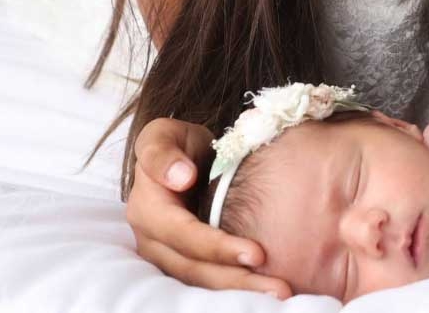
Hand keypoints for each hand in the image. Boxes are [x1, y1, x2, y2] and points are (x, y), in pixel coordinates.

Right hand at [127, 116, 293, 297]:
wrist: (183, 161)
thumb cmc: (176, 146)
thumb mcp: (164, 135)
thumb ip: (163, 152)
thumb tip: (181, 177)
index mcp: (147, 209)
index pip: (183, 235)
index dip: (217, 247)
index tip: (257, 254)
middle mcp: (152, 241)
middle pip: (194, 269)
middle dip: (237, 280)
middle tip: (280, 289)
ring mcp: (167, 257)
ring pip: (202, 283)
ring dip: (241, 292)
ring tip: (281, 293)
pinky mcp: (185, 265)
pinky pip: (210, 283)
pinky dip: (237, 290)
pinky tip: (266, 292)